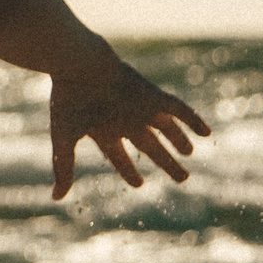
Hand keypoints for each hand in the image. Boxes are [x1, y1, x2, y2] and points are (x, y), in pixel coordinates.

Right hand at [48, 57, 208, 199]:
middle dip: (165, 162)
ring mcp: (140, 108)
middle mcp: (124, 121)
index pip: (118, 156)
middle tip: (182, 178)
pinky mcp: (152, 96)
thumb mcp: (64, 138)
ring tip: (190, 153)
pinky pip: (179, 109)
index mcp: (103, 130)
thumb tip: (56, 198)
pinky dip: (192, 120)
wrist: (79, 64)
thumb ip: (65, 169)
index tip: (138, 184)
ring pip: (165, 128)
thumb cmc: (68, 101)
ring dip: (178, 140)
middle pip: (149, 146)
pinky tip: (206, 133)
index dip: (128, 171)